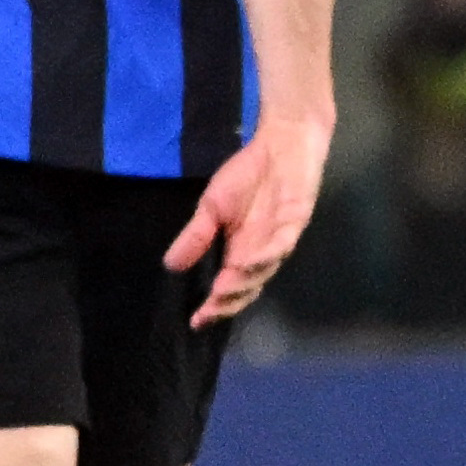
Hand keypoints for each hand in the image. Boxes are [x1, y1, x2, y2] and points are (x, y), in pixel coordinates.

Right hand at [168, 111, 331, 323]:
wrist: (280, 143)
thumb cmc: (248, 175)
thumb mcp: (211, 207)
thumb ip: (196, 236)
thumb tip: (170, 265)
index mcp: (242, 252)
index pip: (229, 287)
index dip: (215, 306)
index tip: (195, 321)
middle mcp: (262, 252)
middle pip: (249, 287)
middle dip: (230, 302)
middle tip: (210, 311)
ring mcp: (281, 239)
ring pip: (266, 271)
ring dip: (245, 283)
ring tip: (223, 291)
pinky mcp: (295, 221)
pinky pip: (282, 244)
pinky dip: (265, 256)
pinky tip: (248, 263)